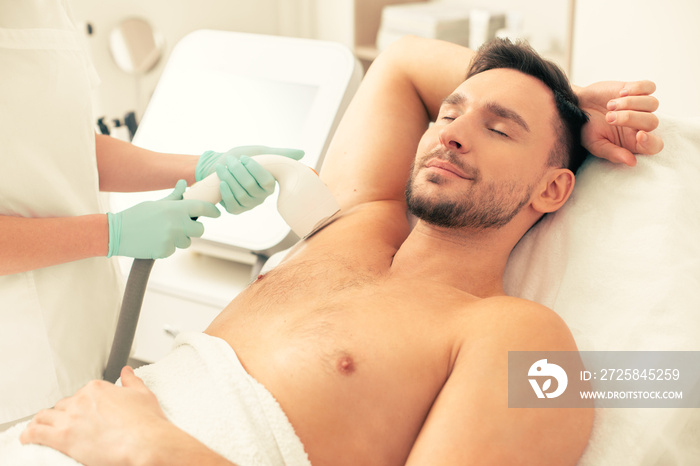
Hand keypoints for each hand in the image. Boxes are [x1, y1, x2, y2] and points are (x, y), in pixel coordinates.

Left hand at [20, 367, 171, 465]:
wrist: (146, 442)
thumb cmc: (146, 422)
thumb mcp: (142, 394)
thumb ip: (131, 380)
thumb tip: (126, 371)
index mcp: (97, 389)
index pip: (80, 394)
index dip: (81, 405)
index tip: (83, 413)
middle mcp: (81, 399)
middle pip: (63, 406)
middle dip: (64, 414)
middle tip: (68, 424)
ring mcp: (71, 418)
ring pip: (46, 417)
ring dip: (42, 422)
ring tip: (40, 428)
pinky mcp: (62, 437)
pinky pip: (36, 433)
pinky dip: (29, 435)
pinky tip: (28, 438)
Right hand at [108, 180, 219, 258]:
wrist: (115, 233)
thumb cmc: (136, 216)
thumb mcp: (156, 204)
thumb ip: (174, 197)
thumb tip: (183, 183)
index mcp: (175, 208)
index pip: (202, 207)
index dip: (213, 210)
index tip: (217, 213)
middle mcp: (176, 223)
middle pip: (200, 230)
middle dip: (194, 229)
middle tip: (184, 227)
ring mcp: (171, 238)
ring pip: (187, 242)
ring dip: (180, 239)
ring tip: (162, 233)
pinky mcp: (165, 251)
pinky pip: (174, 250)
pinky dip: (167, 247)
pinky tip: (154, 241)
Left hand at [196, 145, 304, 213]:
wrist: (222, 165)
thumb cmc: (242, 158)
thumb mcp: (260, 152)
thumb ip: (279, 154)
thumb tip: (302, 153)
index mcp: (270, 185)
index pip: (266, 180)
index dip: (254, 168)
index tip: (243, 157)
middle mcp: (261, 197)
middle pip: (250, 186)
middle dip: (237, 171)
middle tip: (230, 160)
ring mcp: (248, 204)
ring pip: (241, 194)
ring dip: (229, 179)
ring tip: (222, 167)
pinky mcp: (235, 210)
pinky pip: (233, 205)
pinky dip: (226, 193)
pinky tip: (222, 182)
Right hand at [576, 80, 663, 165]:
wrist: (576, 105)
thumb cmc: (585, 127)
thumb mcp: (595, 144)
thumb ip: (613, 153)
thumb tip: (632, 162)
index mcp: (632, 141)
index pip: (654, 145)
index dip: (652, 141)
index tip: (639, 135)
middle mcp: (639, 125)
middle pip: (652, 122)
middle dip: (630, 118)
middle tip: (608, 117)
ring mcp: (639, 106)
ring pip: (652, 104)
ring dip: (630, 103)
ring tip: (610, 105)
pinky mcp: (636, 90)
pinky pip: (649, 87)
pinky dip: (637, 88)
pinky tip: (621, 92)